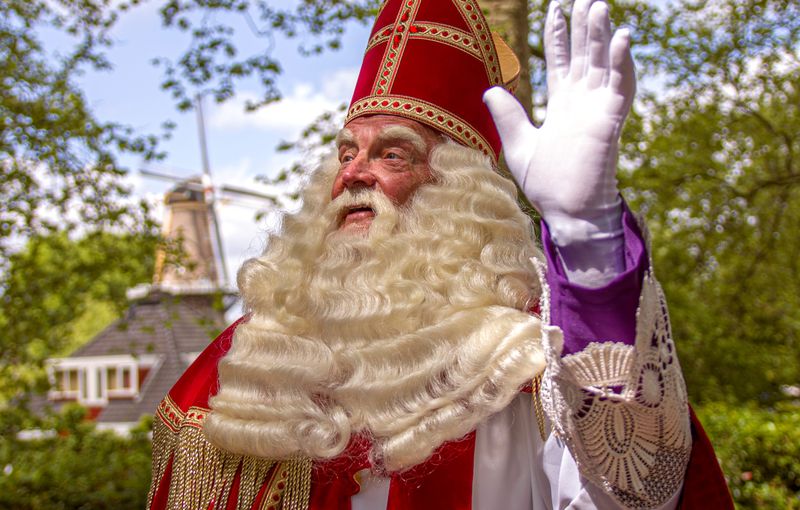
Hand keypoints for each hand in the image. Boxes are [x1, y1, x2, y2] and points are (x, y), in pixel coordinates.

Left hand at [484, 0, 634, 244]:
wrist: (566, 213)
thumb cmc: (547, 185)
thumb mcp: (519, 145)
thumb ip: (508, 116)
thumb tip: (490, 90)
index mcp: (562, 107)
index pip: (562, 62)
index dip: (559, 36)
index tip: (555, 8)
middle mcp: (582, 103)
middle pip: (584, 55)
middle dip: (583, 26)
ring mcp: (598, 110)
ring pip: (603, 64)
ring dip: (602, 35)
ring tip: (598, 6)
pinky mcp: (610, 121)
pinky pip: (620, 87)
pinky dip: (622, 63)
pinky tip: (622, 38)